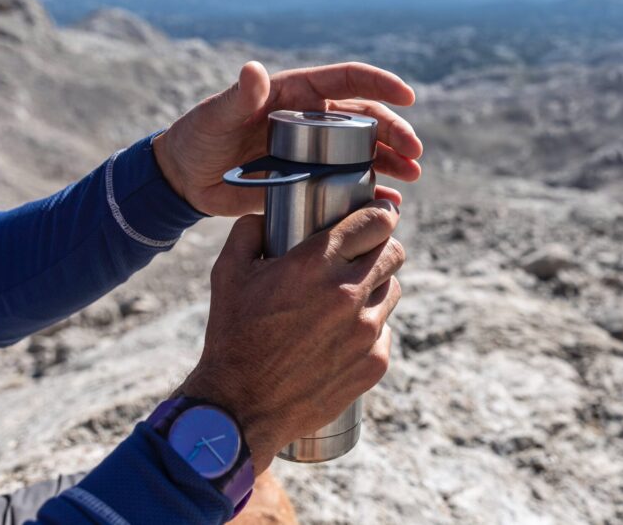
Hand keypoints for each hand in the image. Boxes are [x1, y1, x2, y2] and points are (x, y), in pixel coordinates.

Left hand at [152, 61, 422, 215]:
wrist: (185, 179)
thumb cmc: (198, 136)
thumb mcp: (217, 114)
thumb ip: (239, 95)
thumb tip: (256, 70)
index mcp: (297, 94)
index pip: (348, 80)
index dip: (380, 83)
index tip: (407, 96)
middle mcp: (314, 120)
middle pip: (367, 120)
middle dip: (395, 132)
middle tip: (414, 152)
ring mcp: (315, 152)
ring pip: (366, 152)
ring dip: (393, 161)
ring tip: (412, 176)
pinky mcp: (311, 181)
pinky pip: (349, 185)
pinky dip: (373, 193)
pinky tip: (390, 204)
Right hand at [176, 200, 404, 472]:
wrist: (240, 407)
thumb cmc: (232, 336)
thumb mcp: (228, 273)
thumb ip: (250, 231)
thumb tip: (268, 214)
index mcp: (315, 263)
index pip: (377, 222)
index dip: (381, 215)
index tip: (379, 217)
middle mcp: (347, 292)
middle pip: (394, 252)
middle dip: (381, 248)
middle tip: (363, 256)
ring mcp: (366, 330)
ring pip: (392, 290)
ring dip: (376, 288)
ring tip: (349, 298)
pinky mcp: (374, 362)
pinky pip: (385, 330)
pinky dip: (370, 328)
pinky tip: (343, 336)